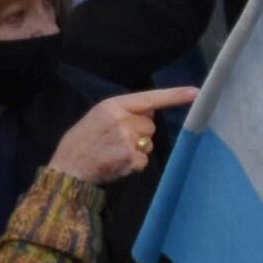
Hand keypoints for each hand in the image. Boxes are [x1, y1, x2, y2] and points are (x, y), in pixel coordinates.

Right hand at [44, 85, 193, 185]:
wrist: (66, 169)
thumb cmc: (80, 143)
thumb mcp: (97, 118)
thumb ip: (122, 112)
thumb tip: (150, 111)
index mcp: (112, 105)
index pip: (149, 98)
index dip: (175, 96)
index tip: (196, 93)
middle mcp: (122, 118)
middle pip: (149, 125)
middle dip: (139, 134)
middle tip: (115, 143)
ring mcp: (126, 137)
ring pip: (148, 143)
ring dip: (136, 151)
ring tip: (112, 154)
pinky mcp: (129, 156)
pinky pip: (143, 160)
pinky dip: (132, 165)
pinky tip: (115, 164)